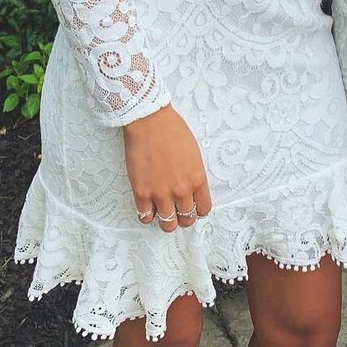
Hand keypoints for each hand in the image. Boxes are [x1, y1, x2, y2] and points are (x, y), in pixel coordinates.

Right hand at [123, 105, 211, 232]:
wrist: (150, 121)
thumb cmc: (173, 130)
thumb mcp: (194, 153)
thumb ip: (194, 174)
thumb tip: (191, 188)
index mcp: (198, 179)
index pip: (204, 209)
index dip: (198, 210)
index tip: (193, 207)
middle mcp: (181, 190)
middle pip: (187, 219)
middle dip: (184, 217)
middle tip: (178, 210)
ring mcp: (161, 193)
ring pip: (168, 224)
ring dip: (167, 220)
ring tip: (163, 211)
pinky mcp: (142, 192)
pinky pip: (145, 217)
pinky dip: (147, 216)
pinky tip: (148, 207)